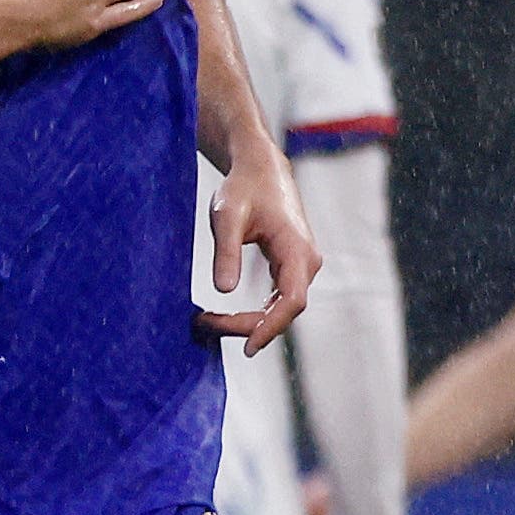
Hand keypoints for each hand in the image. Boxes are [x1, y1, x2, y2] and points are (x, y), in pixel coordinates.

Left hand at [197, 141, 318, 354]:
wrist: (259, 168)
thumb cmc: (244, 187)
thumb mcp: (227, 216)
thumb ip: (226, 251)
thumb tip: (224, 291)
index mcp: (298, 249)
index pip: (292, 301)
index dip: (271, 327)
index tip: (246, 346)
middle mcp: (307, 261)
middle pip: (285, 310)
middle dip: (248, 326)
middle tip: (206, 325)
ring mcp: (302, 265)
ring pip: (282, 308)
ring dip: (251, 322)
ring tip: (210, 323)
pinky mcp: (292, 266)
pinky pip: (279, 299)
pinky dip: (256, 312)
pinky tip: (228, 318)